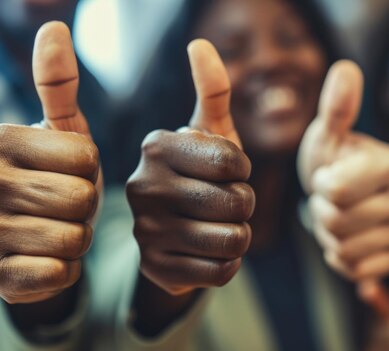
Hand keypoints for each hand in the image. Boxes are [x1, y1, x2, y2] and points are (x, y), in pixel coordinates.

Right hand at [0, 22, 99, 303]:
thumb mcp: (65, 132)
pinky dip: (66, 269)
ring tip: (59, 229)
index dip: (94, 170)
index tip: (72, 172)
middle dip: (87, 207)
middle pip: (78, 198)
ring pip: (71, 237)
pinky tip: (47, 258)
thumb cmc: (57, 179)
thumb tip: (52, 26)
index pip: (85, 157)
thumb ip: (59, 83)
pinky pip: (57, 273)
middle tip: (67, 206)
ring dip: (79, 238)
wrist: (37, 240)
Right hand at [126, 39, 253, 295]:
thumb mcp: (209, 134)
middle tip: (224, 204)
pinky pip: (222, 272)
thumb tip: (200, 44)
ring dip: (240, 236)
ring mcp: (145, 230)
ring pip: (234, 241)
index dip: (244, 172)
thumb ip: (212, 90)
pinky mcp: (154, 268)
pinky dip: (227, 264)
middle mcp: (144, 186)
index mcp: (157, 147)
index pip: (233, 163)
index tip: (230, 173)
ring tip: (218, 227)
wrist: (169, 233)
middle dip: (244, 206)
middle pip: (238, 203)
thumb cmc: (199, 175)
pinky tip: (207, 251)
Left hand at [298, 61, 388, 281]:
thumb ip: (336, 108)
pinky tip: (345, 237)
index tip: (329, 175)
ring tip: (337, 214)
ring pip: (342, 249)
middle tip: (330, 198)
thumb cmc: (335, 160)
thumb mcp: (329, 135)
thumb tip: (345, 68)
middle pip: (335, 222)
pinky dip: (337, 256)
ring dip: (327, 234)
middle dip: (321, 210)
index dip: (320, 185)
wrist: (350, 195)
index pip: (334, 191)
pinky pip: (352, 270)